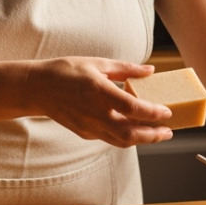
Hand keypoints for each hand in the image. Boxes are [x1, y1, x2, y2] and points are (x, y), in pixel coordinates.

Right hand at [27, 57, 173, 147]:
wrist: (37, 88)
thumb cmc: (66, 72)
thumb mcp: (97, 63)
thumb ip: (126, 68)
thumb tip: (150, 71)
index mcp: (99, 91)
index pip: (132, 108)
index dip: (153, 113)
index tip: (167, 112)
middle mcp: (95, 113)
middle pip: (130, 133)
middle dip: (153, 135)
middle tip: (168, 130)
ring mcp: (89, 126)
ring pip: (121, 141)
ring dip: (143, 140)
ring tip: (158, 134)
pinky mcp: (85, 133)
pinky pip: (110, 138)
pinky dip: (126, 137)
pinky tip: (136, 129)